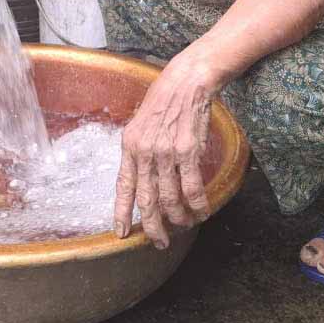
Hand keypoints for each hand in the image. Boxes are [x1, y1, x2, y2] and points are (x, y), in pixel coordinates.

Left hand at [113, 55, 213, 248]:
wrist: (186, 81)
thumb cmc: (164, 101)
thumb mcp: (141, 124)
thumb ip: (139, 151)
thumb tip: (141, 179)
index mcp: (130, 146)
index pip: (123, 187)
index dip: (121, 213)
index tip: (121, 233)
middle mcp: (145, 152)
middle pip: (147, 201)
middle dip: (153, 227)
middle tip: (160, 241)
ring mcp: (166, 152)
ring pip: (170, 199)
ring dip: (179, 218)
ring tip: (185, 224)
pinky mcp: (188, 151)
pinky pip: (192, 188)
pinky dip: (198, 204)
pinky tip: (202, 211)